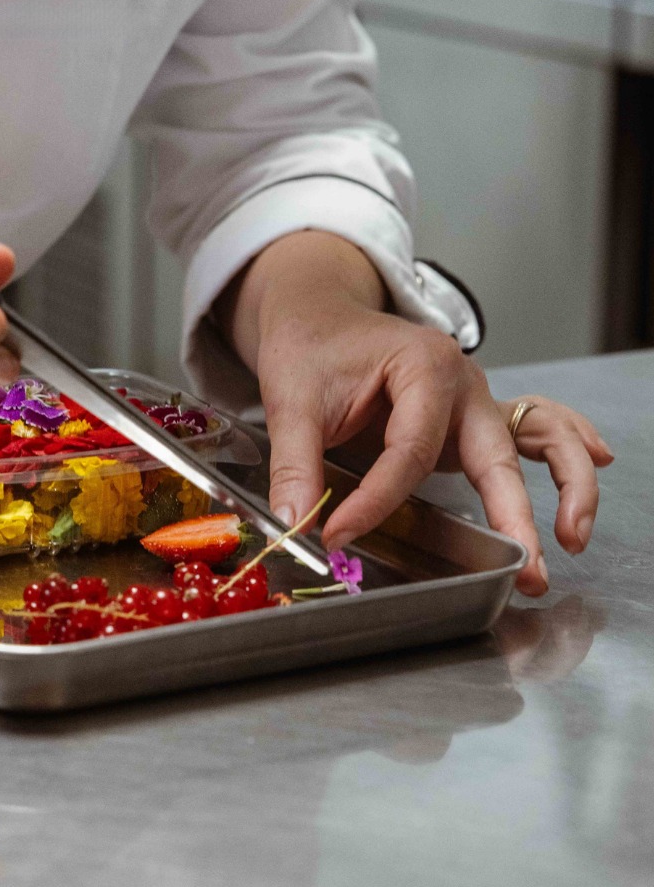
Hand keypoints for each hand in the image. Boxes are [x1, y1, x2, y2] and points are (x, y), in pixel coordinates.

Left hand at [221, 232, 612, 597]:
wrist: (319, 316)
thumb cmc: (311, 347)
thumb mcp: (291, 400)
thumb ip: (297, 464)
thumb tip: (295, 522)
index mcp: (424, 368)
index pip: (409, 451)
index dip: (375, 500)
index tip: (339, 533)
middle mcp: (464, 384)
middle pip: (497, 454)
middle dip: (513, 515)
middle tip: (525, 569)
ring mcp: (477, 403)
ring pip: (542, 439)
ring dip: (565, 487)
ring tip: (569, 540)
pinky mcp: (474, 422)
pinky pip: (539, 433)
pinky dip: (567, 456)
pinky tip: (594, 472)